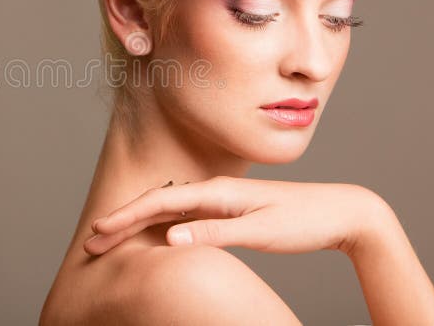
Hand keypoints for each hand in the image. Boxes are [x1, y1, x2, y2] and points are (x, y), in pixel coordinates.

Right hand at [83, 176, 386, 255]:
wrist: (342, 211)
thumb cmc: (304, 222)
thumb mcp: (261, 232)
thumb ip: (216, 234)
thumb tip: (170, 240)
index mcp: (218, 193)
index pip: (159, 204)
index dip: (125, 218)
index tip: (97, 232)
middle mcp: (215, 192)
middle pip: (156, 204)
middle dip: (122, 220)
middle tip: (92, 240)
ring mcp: (222, 199)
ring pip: (168, 210)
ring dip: (137, 223)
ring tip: (112, 236)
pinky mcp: (230, 210)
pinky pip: (184, 216)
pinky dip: (160, 225)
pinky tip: (154, 235)